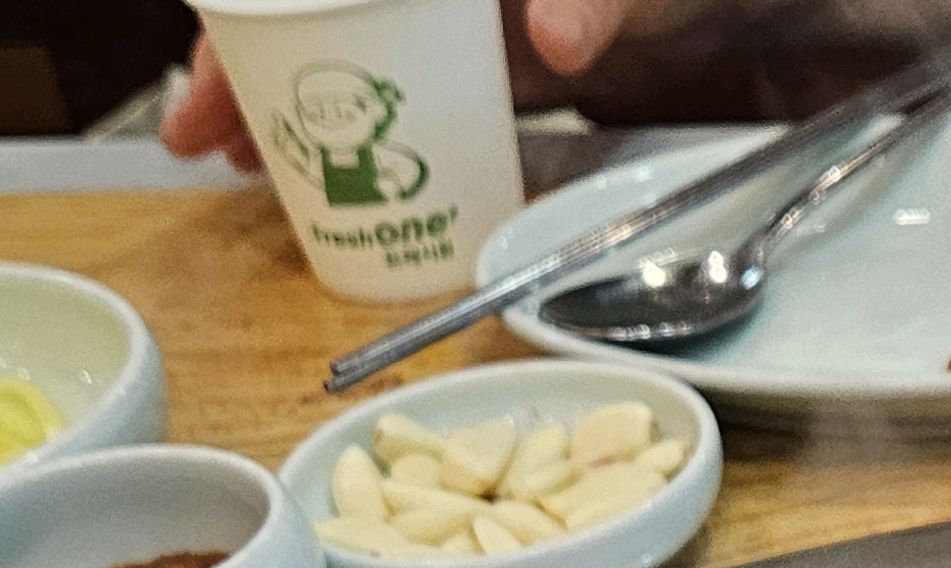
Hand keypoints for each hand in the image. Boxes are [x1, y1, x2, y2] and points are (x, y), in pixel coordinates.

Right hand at [158, 0, 704, 163]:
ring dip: (288, 101)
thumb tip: (557, 40)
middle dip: (245, 65)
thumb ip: (601, 4)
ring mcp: (468, 19)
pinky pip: (406, 84)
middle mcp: (451, 0)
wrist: (756, 9)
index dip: (259, 24)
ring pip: (350, 48)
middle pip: (323, 12)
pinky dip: (361, 123)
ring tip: (235, 161)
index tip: (215, 68)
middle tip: (194, 136)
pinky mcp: (497, 57)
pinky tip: (316, 167)